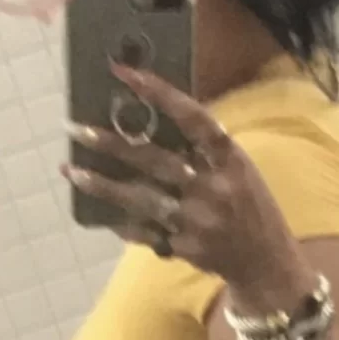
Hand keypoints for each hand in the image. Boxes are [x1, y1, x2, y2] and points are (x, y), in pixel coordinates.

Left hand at [64, 63, 308, 313]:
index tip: (126, 74)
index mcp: (231, 160)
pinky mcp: (184, 247)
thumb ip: (206, 150)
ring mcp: (197, 220)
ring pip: (140, 198)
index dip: (160, 93)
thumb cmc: (252, 208)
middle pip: (154, 160)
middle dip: (112, 143)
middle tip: (76, 127)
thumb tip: (158, 116)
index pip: (194, 118)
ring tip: (71, 169)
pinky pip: (144, 231)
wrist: (267, 265)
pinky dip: (122, 222)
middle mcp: (214, 188)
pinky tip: (100, 213)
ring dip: (102, 185)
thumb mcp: (240, 170)